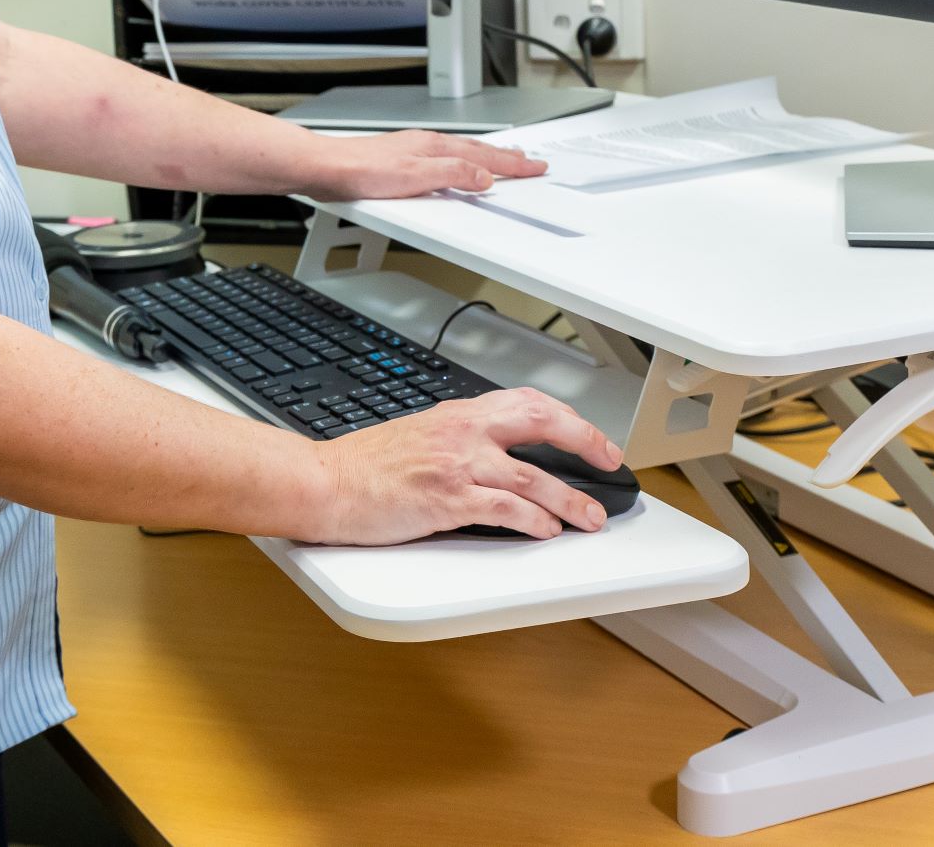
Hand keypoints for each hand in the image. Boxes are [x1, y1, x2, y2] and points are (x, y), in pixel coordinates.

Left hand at [301, 130, 545, 199]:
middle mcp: (428, 145)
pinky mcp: (402, 160)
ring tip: (502, 161)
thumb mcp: (415, 177)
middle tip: (528, 162)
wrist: (327, 168)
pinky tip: (457, 167)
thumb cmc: (362, 171)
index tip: (535, 167)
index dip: (512, 165)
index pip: (485, 158)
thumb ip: (452, 175)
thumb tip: (483, 177)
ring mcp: (415, 151)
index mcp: (436, 147)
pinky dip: (462, 161)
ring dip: (486, 157)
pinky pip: (445, 158)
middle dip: (506, 157)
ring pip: (462, 153)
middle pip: (477, 151)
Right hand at [307, 388, 624, 542]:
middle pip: (542, 423)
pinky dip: (533, 521)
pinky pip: (504, 509)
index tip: (591, 437)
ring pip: (532, 476)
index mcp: (458, 414)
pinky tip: (546, 530)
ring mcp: (456, 464)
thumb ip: (460, 441)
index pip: (528, 402)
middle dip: (584, 442)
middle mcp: (462, 431)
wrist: (324, 482)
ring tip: (590, 517)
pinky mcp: (446, 500)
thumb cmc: (363, 467)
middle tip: (608, 462)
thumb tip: (499, 459)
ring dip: (570, 499)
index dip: (568, 418)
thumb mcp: (420, 435)